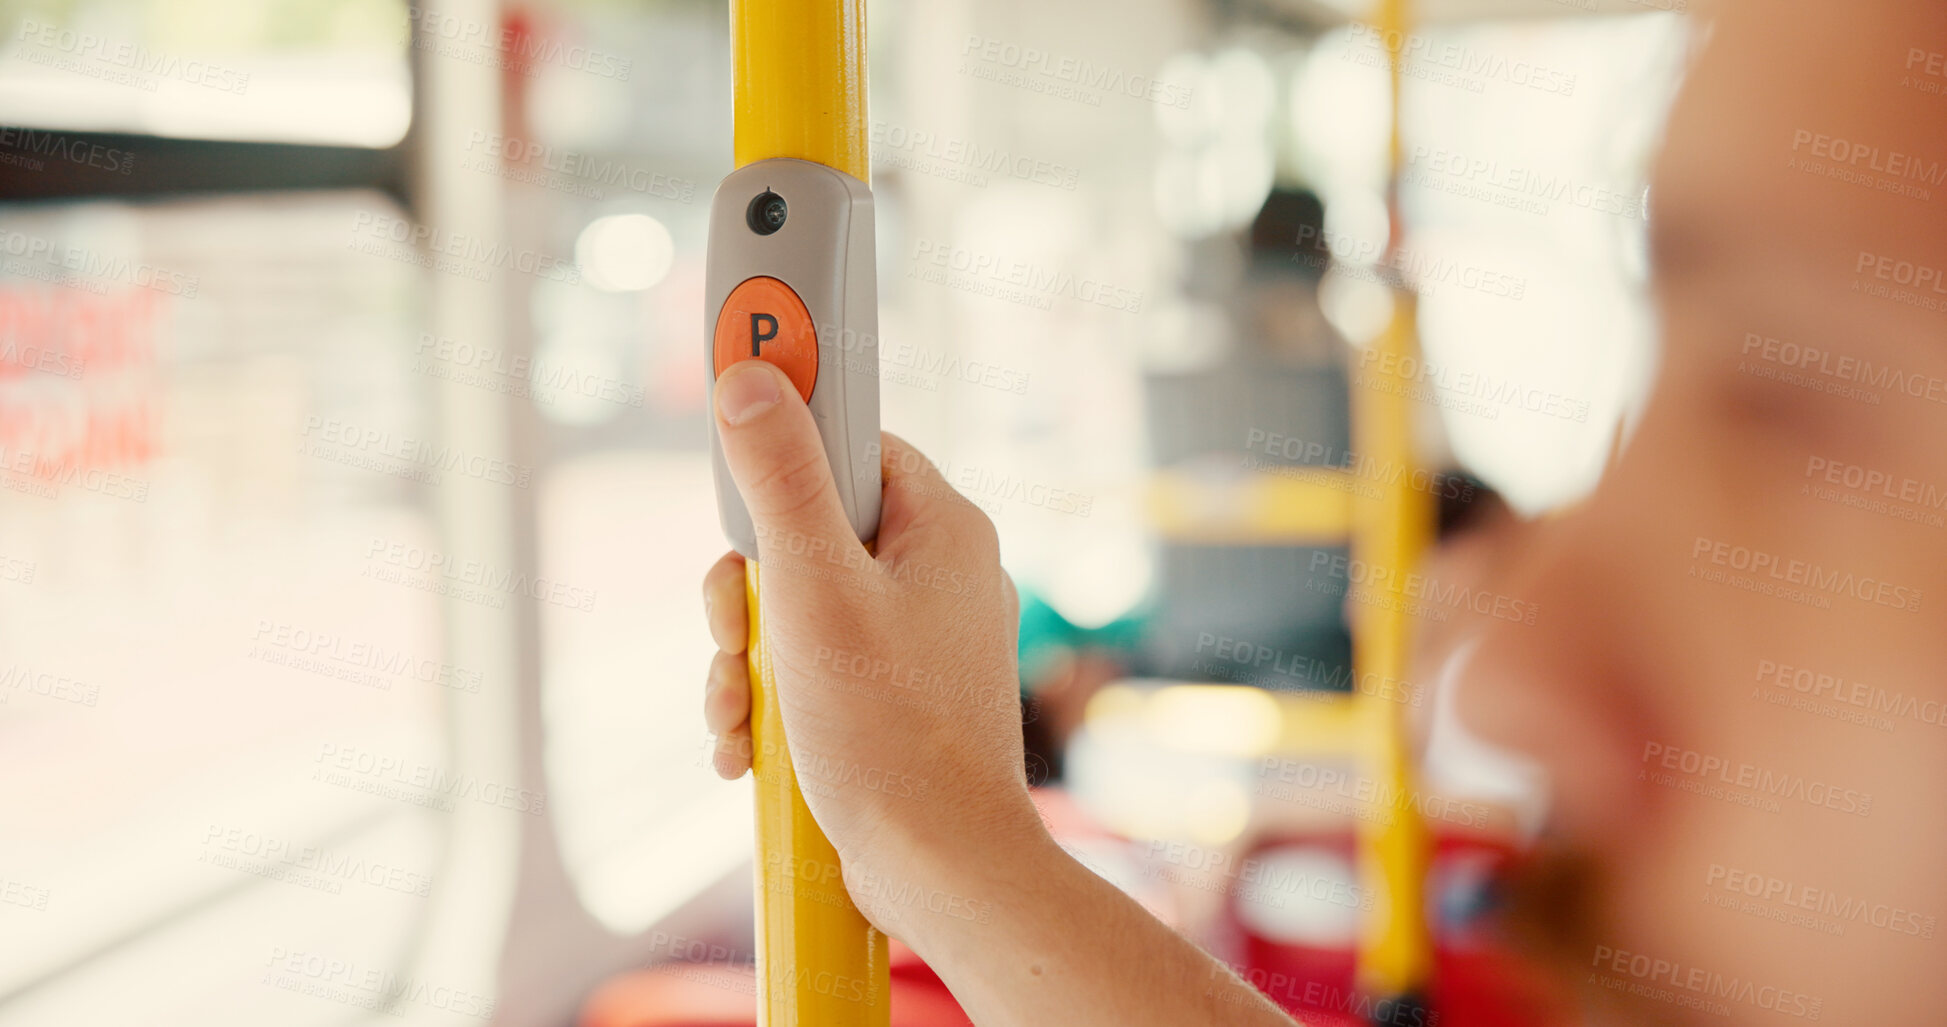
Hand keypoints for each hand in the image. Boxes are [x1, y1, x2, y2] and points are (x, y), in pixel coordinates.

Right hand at [701, 360, 1040, 931]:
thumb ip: (778, 478)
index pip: (850, 444)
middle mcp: (943, 573)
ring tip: (739, 717)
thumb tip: (750, 374)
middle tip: (733, 641)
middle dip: (746, 597)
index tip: (733, 489)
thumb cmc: (889, 733)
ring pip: (801, 610)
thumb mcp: (811, 589)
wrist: (939, 869)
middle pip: (809, 534)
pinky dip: (774, 703)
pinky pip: (818, 668)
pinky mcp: (900, 697)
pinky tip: (749, 751)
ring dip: (748, 662)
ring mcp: (923, 639)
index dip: (782, 463)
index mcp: (943, 526)